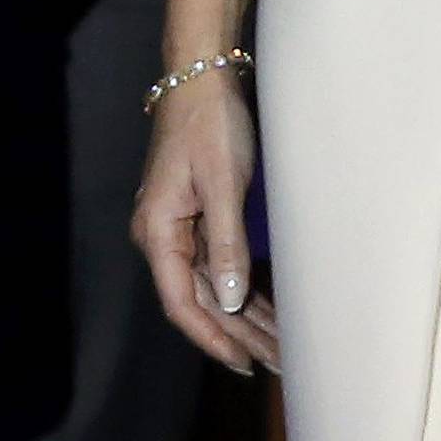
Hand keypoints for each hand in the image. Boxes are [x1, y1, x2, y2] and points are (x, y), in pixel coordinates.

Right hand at [132, 73, 277, 375]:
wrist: (201, 76)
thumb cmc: (210, 123)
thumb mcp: (222, 182)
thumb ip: (227, 245)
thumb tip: (230, 305)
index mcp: (158, 230)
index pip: (182, 302)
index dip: (213, 339)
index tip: (246, 365)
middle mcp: (163, 235)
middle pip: (200, 299)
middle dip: (238, 334)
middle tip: (280, 364)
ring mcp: (179, 226)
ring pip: (212, 285)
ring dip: (245, 316)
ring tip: (281, 347)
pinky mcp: (196, 216)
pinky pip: (218, 264)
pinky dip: (243, 287)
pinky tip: (268, 310)